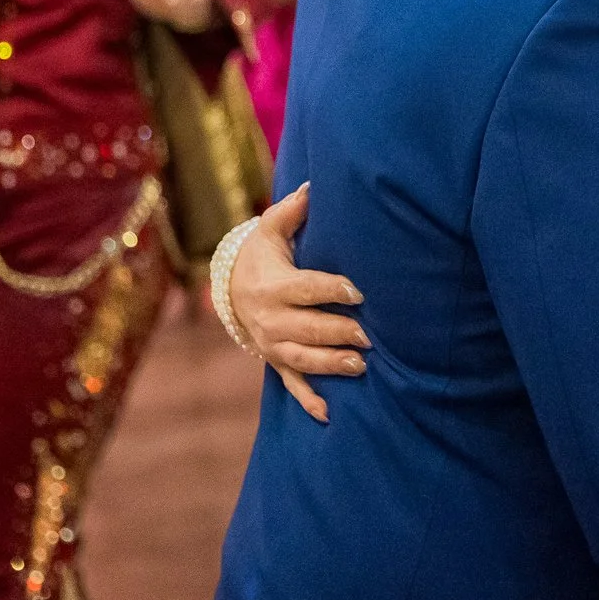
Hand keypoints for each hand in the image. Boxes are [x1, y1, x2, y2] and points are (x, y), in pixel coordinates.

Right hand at [229, 183, 368, 421]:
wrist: (229, 286)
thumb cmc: (262, 253)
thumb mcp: (272, 228)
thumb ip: (294, 209)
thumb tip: (315, 184)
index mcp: (273, 285)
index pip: (305, 289)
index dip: (331, 290)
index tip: (357, 290)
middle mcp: (270, 319)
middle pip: (307, 328)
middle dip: (337, 332)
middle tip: (369, 335)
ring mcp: (271, 344)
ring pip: (302, 359)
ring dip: (330, 365)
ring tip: (360, 366)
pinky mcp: (275, 361)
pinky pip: (291, 384)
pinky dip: (308, 400)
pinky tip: (328, 415)